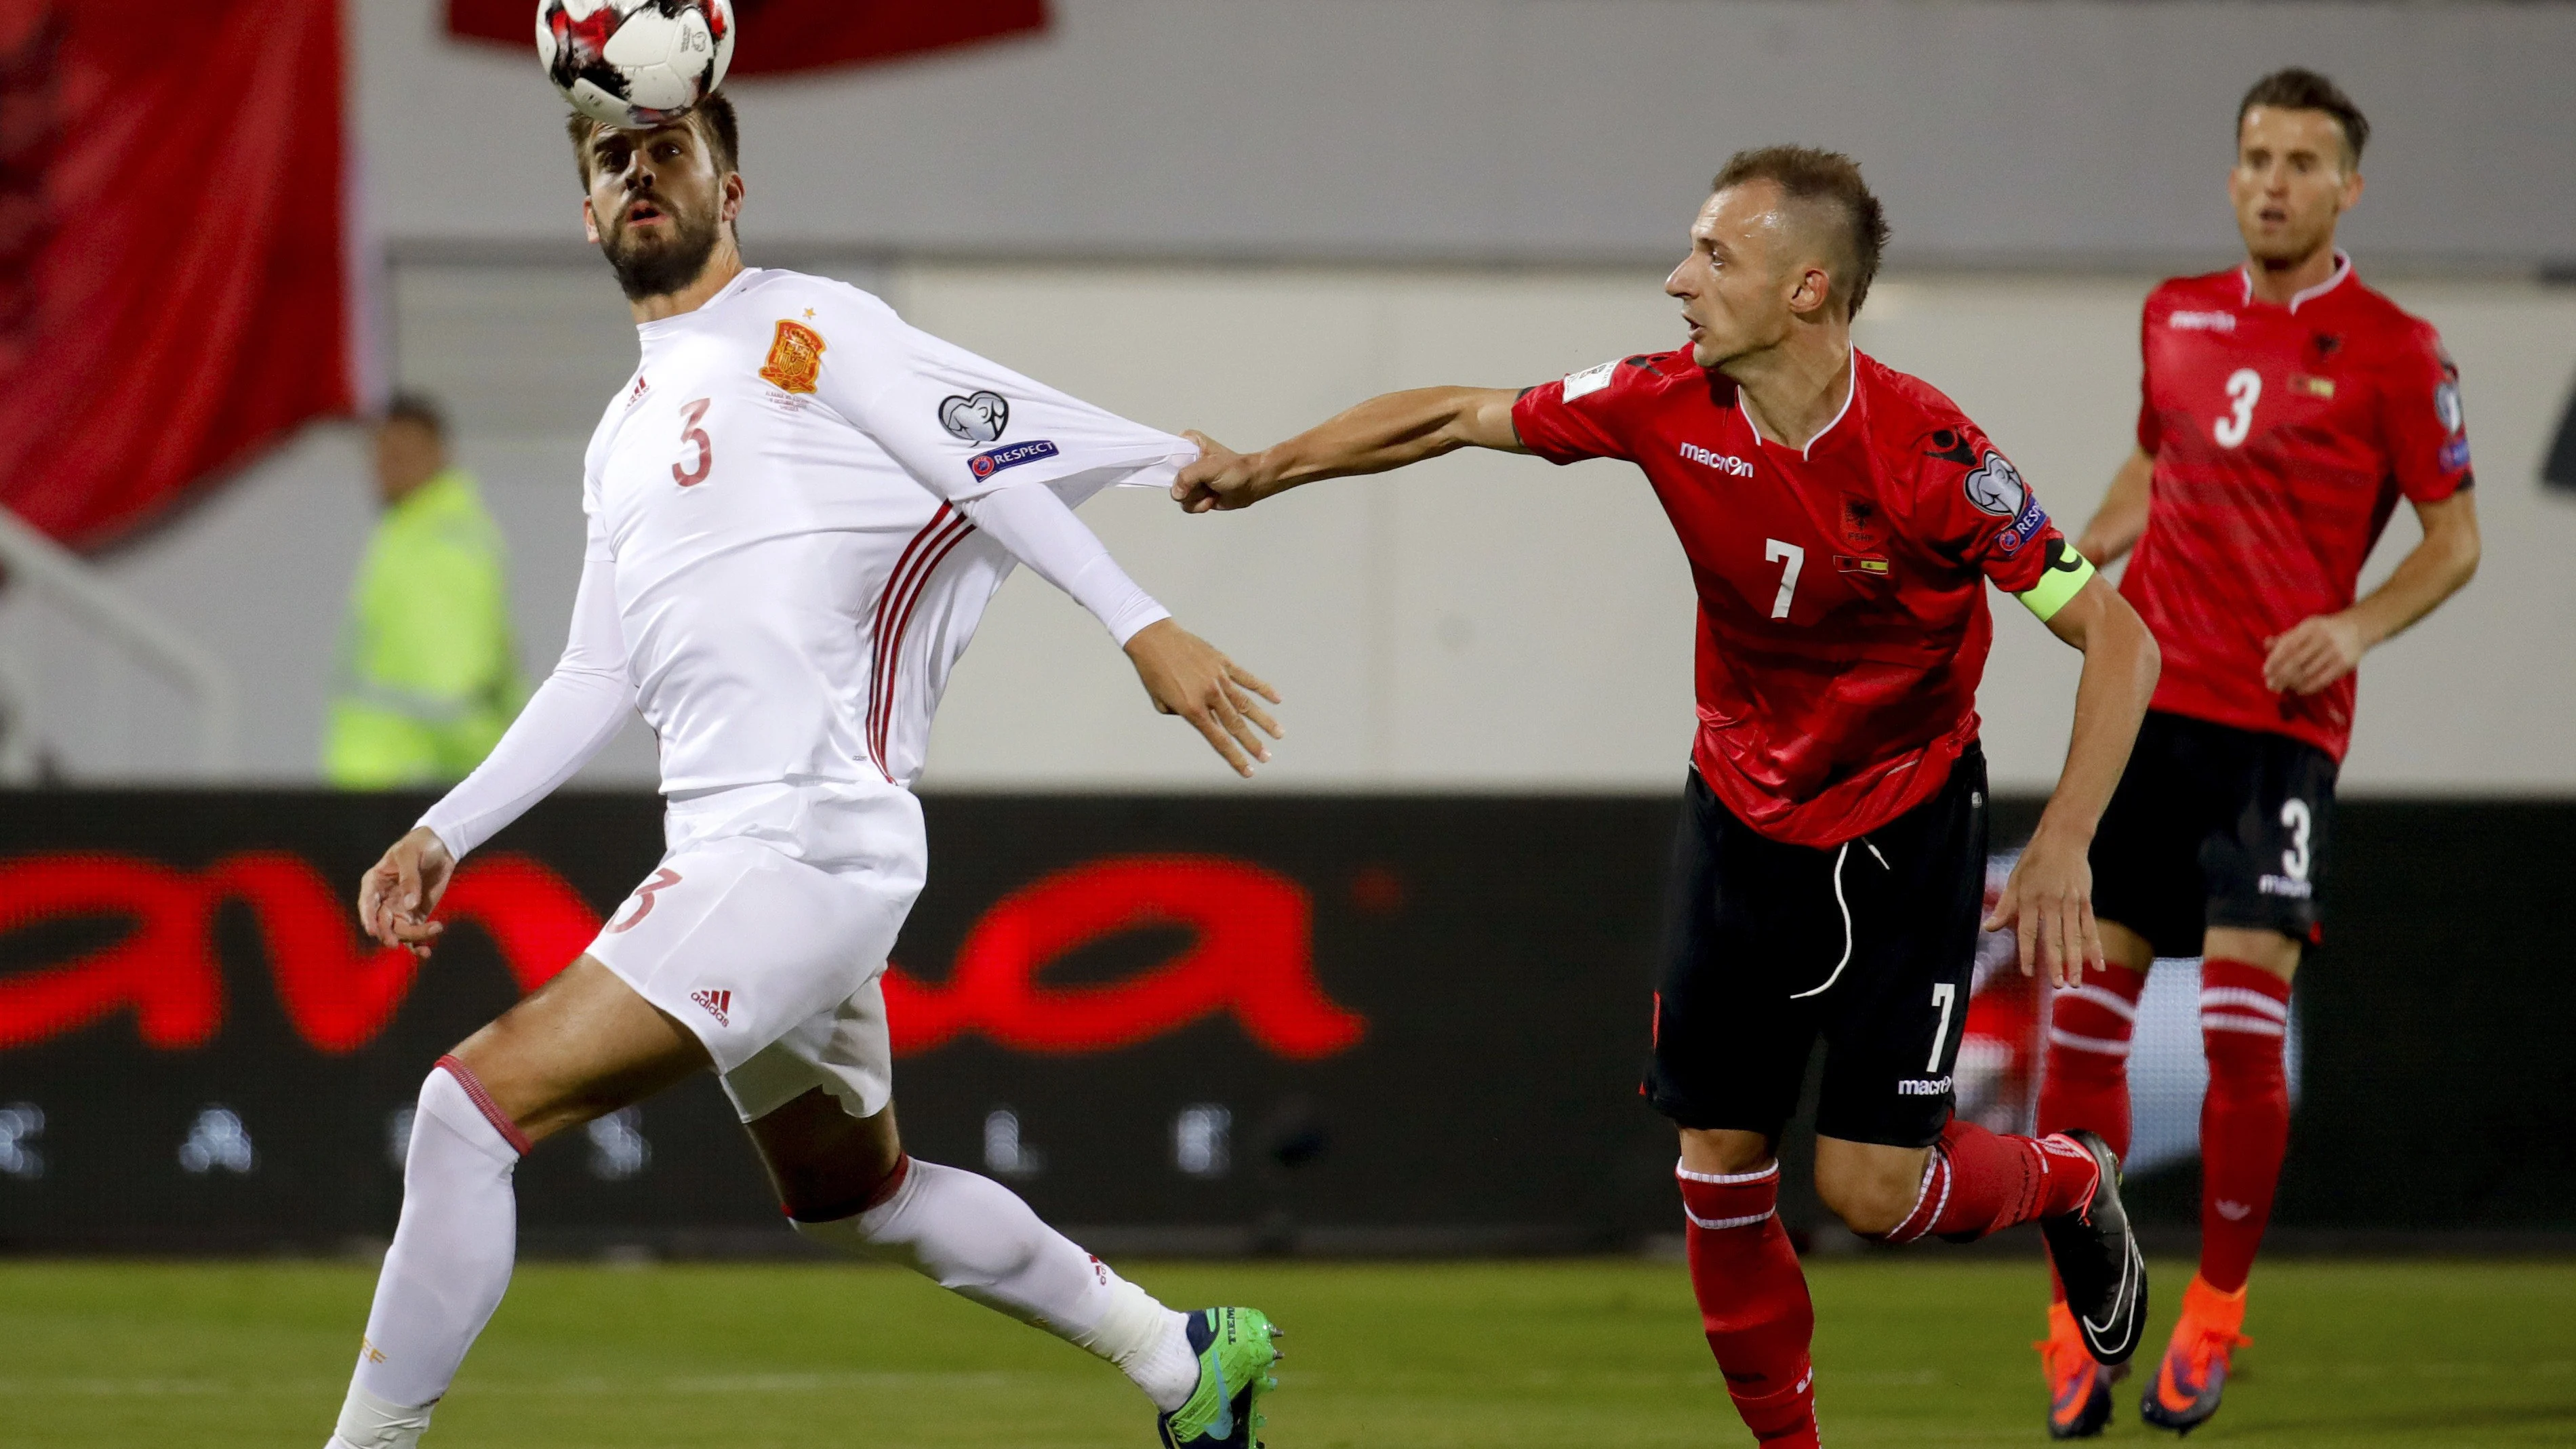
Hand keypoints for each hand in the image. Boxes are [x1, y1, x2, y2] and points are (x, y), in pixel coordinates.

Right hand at [357, 826, 456, 957]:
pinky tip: (426, 952)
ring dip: (413, 937)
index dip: (368, 919)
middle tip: (398, 942)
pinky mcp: (416, 915)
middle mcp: (383, 900)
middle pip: (383, 923)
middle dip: (389, 934)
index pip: (367, 904)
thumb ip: (409, 880)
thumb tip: (410, 906)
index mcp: (374, 883)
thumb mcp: (411, 856)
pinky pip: (414, 934)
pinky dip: (419, 944)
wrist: (441, 846)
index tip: (373, 932)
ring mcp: (399, 909)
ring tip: (434, 929)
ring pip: (400, 931)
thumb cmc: (419, 846)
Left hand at [1123, 618, 1283, 776]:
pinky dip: (1263, 689)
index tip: (1249, 771)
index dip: (1235, 758)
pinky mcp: (1222, 662)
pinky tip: (1277, 699)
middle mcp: (1209, 695)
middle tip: (1267, 757)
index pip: (1219, 740)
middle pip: (1236, 725)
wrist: (1153, 639)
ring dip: (1264, 721)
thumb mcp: (1161, 702)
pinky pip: (1246, 678)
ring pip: (1246, 703)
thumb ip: (1183, 714)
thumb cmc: (1152, 672)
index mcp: (1192, 709)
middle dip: (1253, 744)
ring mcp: (1218, 678)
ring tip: (1279, 734)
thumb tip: (1203, 715)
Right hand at [1171, 431, 1282, 514]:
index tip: (1179, 474)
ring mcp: (1189, 478)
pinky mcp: (1193, 492)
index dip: (1167, 466)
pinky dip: (1200, 505)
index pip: (1165, 452)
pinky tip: (1212, 498)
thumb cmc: (1236, 470)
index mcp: (1187, 444)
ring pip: (1178, 494)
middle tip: (1204, 483)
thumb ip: (1188, 476)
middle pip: (1170, 478)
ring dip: (1196, 497)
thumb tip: (1176, 492)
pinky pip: (1186, 504)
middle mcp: (1185, 460)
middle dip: (1189, 487)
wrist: (1251, 485)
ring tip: (1211, 489)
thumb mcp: (1210, 468)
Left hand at [1985, 824, 2102, 987]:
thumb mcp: (2015, 880)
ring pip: (2074, 936)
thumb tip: (1988, 928)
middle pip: (2054, 937)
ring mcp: (2071, 902)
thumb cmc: (2035, 860)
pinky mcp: (2085, 900)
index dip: (2028, 952)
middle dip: (2056, 962)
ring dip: (2076, 960)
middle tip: (2060, 985)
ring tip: (2077, 982)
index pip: (2028, 931)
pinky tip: (2098, 965)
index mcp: (2030, 899)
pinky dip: (2095, 947)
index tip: (2029, 973)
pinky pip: (2091, 927)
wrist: (2063, 838)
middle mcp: (2051, 902)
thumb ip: (2004, 907)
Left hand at [2263, 612, 2367, 694]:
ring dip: (2293, 682)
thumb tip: (2266, 644)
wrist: (2358, 628)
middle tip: (2271, 685)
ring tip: (2283, 688)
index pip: (2288, 645)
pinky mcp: (2344, 663)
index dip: (2275, 659)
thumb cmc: (2325, 630)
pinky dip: (2309, 687)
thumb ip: (2286, 637)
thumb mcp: (2306, 628)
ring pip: (2308, 671)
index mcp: (2310, 626)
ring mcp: (2335, 651)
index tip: (2265, 672)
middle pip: (2297, 660)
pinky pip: (2323, 679)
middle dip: (2281, 675)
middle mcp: (2322, 637)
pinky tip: (2299, 690)